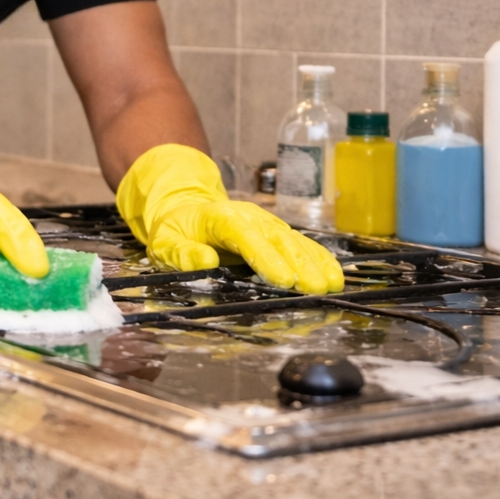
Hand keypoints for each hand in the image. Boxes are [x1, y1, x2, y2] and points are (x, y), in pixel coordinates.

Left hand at [116, 144, 344, 294]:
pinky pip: (301, 245)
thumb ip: (181, 253)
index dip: (267, 258)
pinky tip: (334, 274)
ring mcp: (266, 225)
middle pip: (278, 240)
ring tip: (331, 285)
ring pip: (294, 242)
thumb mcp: (164, 242)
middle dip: (299, 264)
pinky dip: (319, 259)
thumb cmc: (176, 230)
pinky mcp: (276, 234)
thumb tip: (204, 260)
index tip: (283, 279)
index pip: (246, 237)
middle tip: (315, 289)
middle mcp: (250, 218)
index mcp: (221, 219)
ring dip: (315, 263)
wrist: (186, 210)